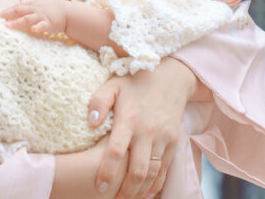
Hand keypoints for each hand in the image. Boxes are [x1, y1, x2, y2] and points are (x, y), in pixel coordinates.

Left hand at [0, 0, 67, 36]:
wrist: (68, 12)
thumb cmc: (52, 11)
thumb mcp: (38, 8)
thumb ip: (28, 11)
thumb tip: (14, 16)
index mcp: (32, 5)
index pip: (17, 7)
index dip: (7, 10)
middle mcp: (35, 9)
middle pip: (20, 10)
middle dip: (8, 14)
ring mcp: (42, 16)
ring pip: (27, 18)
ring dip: (18, 22)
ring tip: (9, 26)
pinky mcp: (49, 23)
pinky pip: (42, 26)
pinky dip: (37, 27)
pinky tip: (33, 30)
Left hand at [87, 59, 197, 197]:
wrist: (171, 78)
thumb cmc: (135, 83)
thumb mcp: (113, 85)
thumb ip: (98, 102)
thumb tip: (91, 124)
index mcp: (130, 118)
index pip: (117, 151)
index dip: (107, 172)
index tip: (99, 187)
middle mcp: (148, 131)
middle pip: (137, 170)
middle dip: (125, 190)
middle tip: (113, 198)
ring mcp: (163, 138)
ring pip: (152, 174)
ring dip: (139, 191)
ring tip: (126, 198)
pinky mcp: (173, 143)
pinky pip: (164, 170)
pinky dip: (155, 185)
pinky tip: (144, 192)